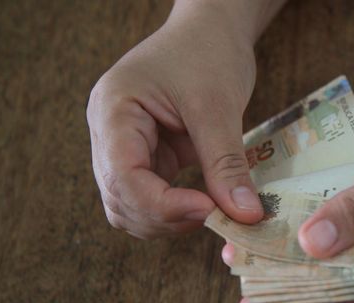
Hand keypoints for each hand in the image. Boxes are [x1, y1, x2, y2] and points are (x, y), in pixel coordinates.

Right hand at [86, 3, 264, 238]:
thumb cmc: (208, 52)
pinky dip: (177, 209)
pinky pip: (152, 196)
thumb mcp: (218, 107)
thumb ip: (226, 164)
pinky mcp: (149, 156)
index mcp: (113, 112)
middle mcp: (109, 134)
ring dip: (169, 220)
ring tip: (213, 210)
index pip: (122, 177)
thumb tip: (244, 216)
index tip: (208, 210)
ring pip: (131, 206)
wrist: (211, 31)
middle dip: (166, 217)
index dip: (163, 205)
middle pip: (121, 199)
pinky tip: (207, 204)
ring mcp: (125, 147)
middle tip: (216, 215)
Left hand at [226, 99, 353, 302]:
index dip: (309, 295)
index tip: (263, 298)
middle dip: (293, 275)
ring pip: (334, 249)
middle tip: (241, 277)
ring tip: (245, 252)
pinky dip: (309, 221)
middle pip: (340, 275)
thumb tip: (311, 244)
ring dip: (295, 249)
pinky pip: (337, 222)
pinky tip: (275, 221)